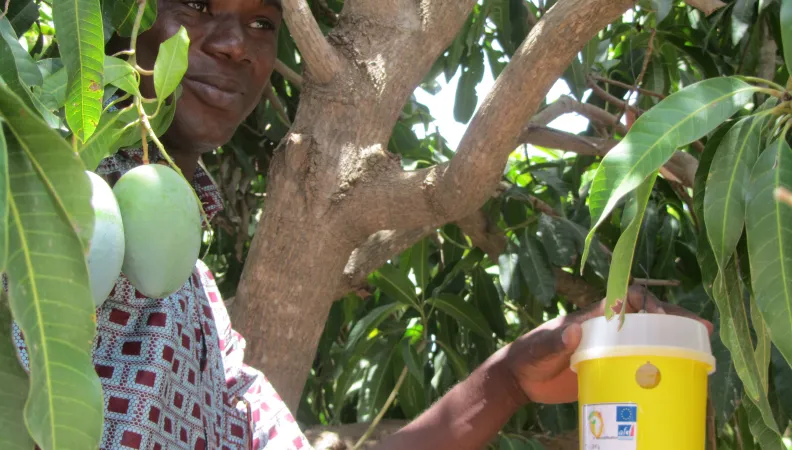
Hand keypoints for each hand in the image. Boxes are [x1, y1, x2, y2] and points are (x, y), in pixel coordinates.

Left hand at [504, 285, 713, 404]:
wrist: (520, 380)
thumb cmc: (528, 357)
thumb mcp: (539, 350)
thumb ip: (554, 341)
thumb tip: (574, 331)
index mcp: (592, 316)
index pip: (626, 298)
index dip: (646, 301)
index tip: (660, 315)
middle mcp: (607, 328)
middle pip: (646, 315)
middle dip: (674, 317)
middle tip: (701, 328)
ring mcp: (612, 347)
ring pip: (649, 336)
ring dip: (675, 337)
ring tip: (703, 348)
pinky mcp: (612, 367)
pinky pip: (641, 360)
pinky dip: (662, 362)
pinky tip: (681, 373)